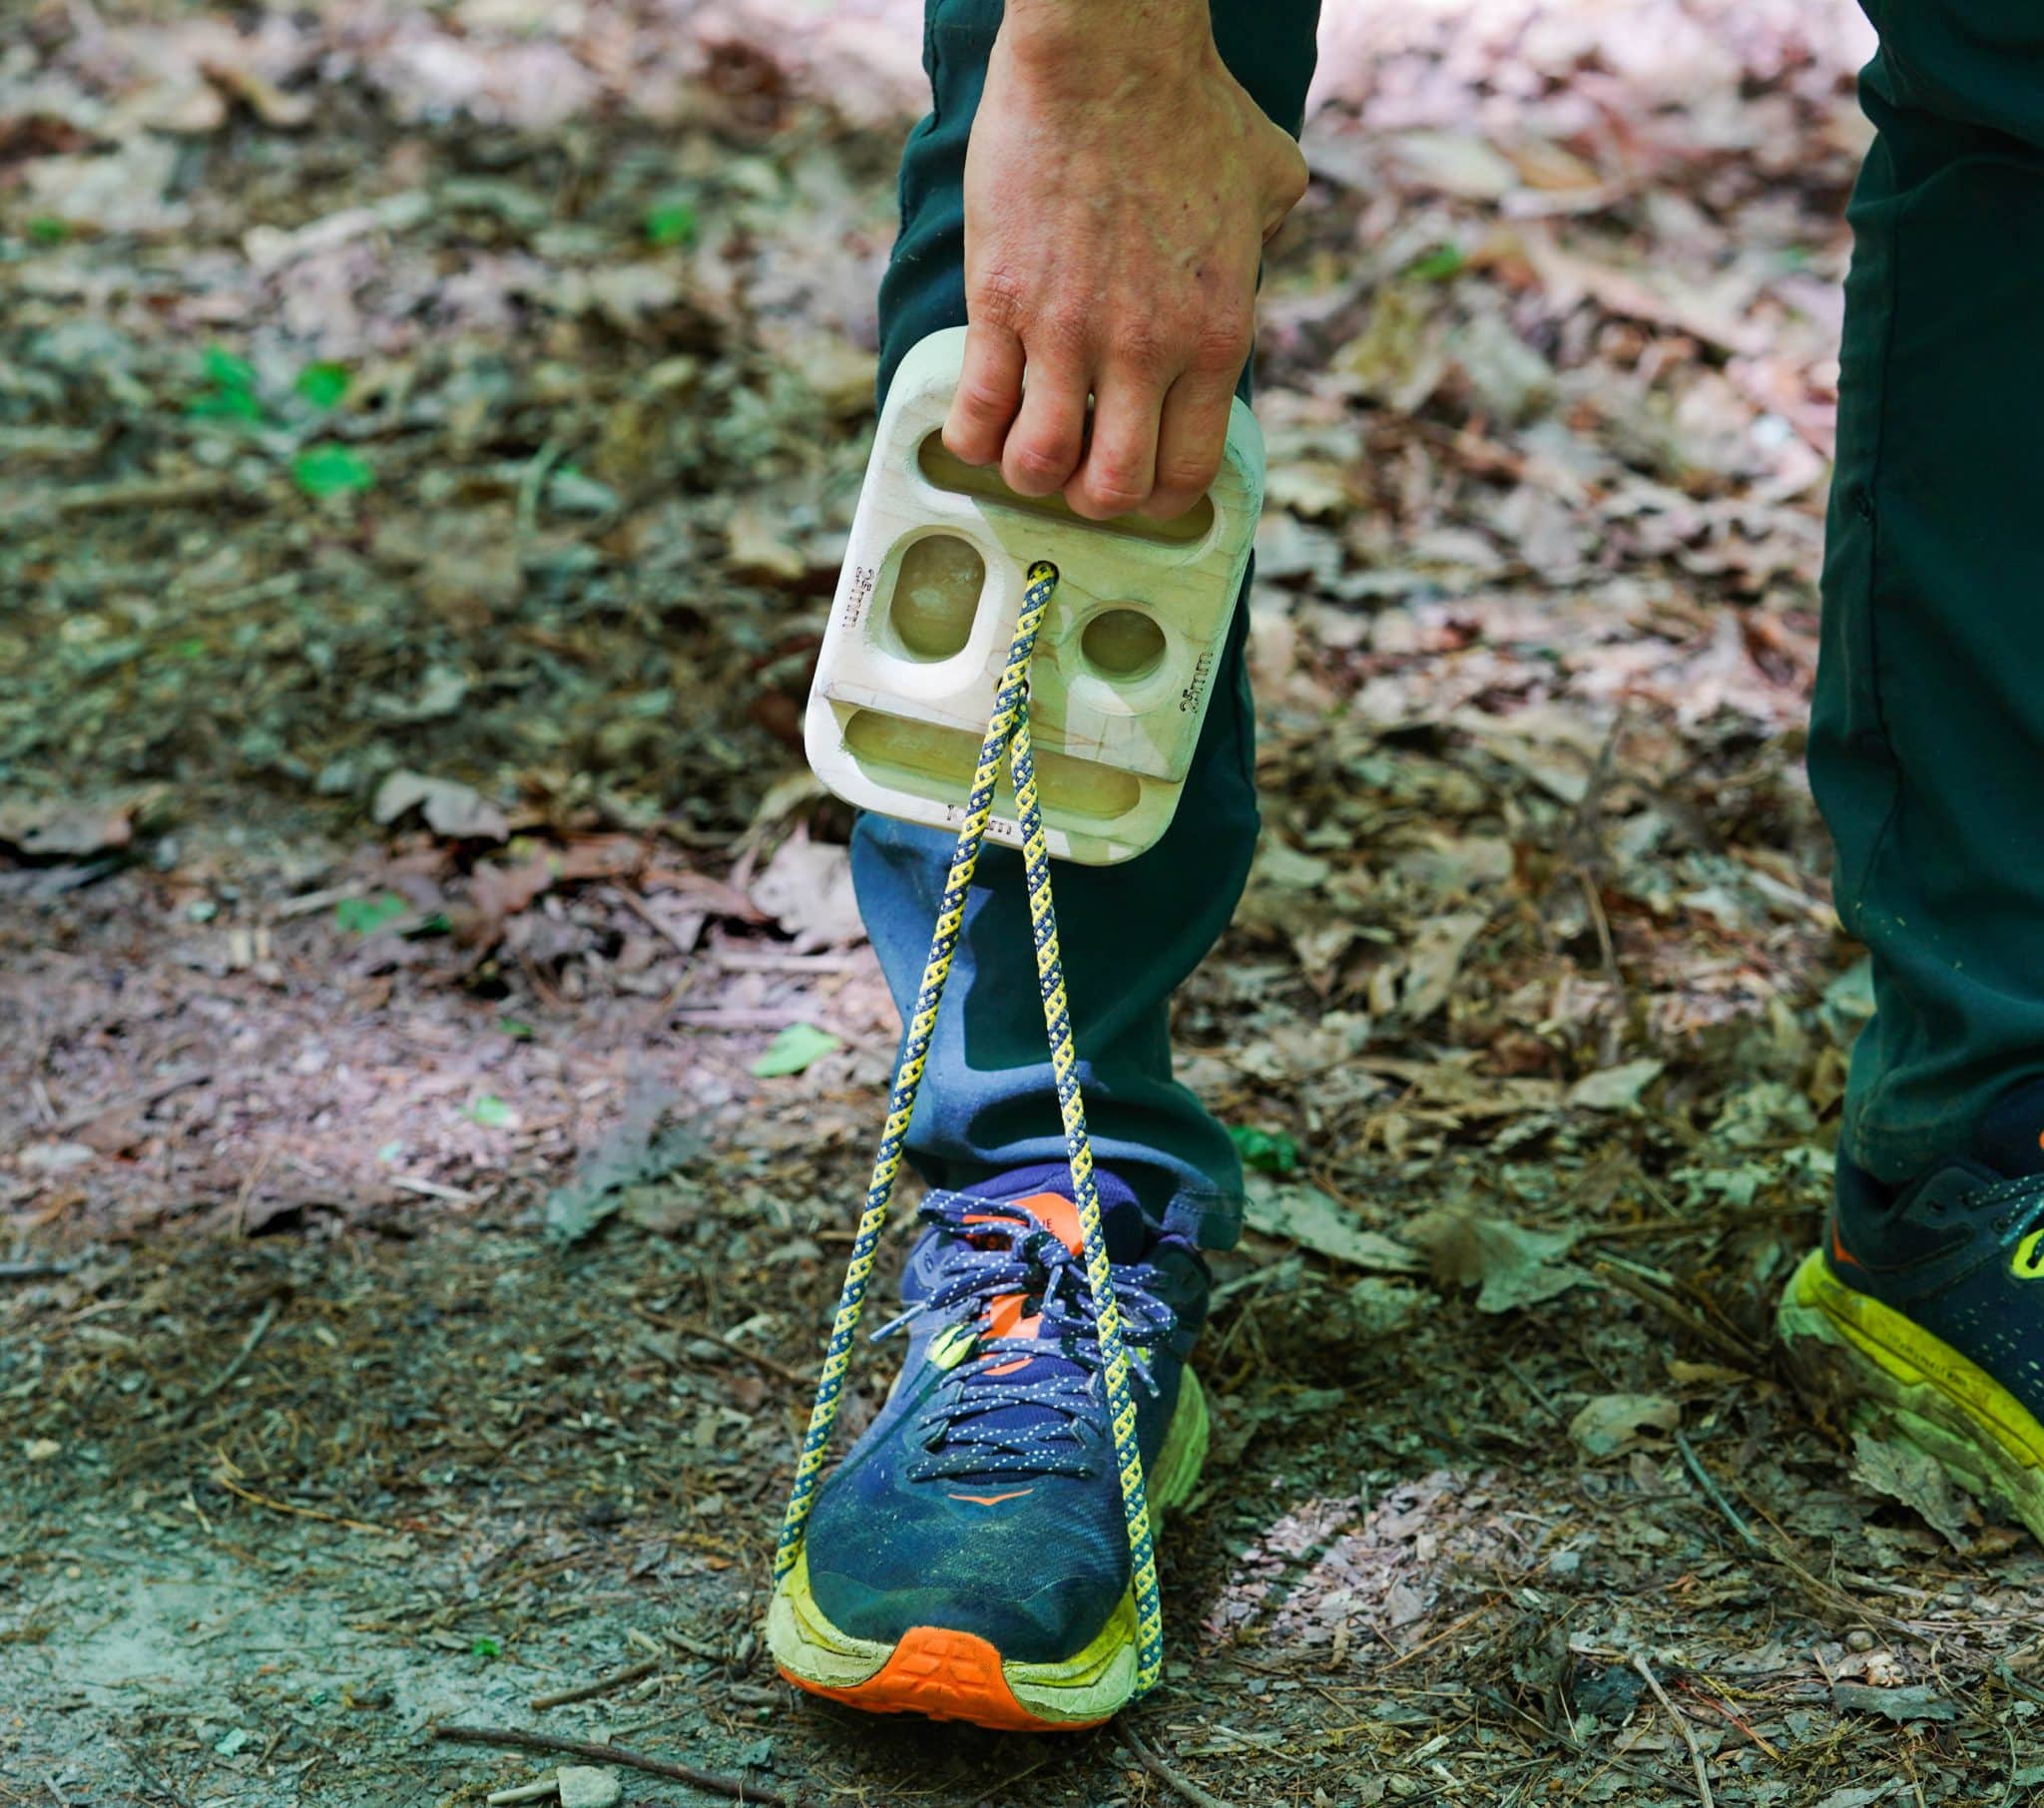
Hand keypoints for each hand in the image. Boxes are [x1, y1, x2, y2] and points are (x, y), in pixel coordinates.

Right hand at [941, 4, 1306, 520]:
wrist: (1107, 54)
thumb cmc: (1187, 105)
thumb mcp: (1268, 179)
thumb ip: (1271, 234)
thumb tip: (1264, 246)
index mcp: (1215, 336)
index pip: (1187, 471)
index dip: (1158, 497)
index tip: (1138, 481)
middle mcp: (1146, 352)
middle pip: (1112, 489)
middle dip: (1090, 498)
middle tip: (1075, 471)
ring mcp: (1069, 333)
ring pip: (1039, 466)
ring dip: (1026, 475)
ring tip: (1019, 451)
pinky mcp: (1002, 304)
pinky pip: (977, 410)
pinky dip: (968, 436)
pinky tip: (971, 424)